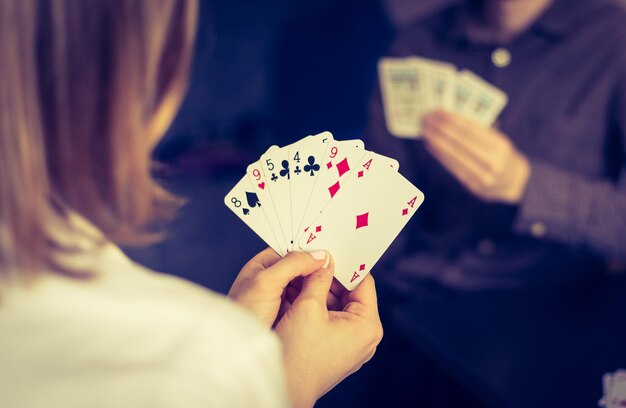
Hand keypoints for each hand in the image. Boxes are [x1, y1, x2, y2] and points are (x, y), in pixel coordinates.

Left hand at [228, 248, 328, 327]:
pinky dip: (317, 304)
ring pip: (305, 288)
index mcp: (261, 267)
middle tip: (336, 276)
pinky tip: (327, 306)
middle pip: (300, 270)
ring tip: (334, 293)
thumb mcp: (266, 282)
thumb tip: (318, 255)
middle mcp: (270, 281)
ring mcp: (279, 300)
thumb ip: (292, 264)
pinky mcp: (287, 316)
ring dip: (319, 290)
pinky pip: (306, 305)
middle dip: (317, 273)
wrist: (240, 350)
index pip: (290, 251)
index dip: (308, 253)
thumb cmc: (242, 315)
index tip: (328, 256)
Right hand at [274, 257, 382, 407]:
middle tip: (312, 258)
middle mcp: (365, 337)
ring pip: (338, 305)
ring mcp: (352, 345)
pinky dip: (317, 306)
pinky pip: (331, 319)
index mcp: (368, 325)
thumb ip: (318, 277)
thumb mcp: (308, 307)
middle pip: (350, 293)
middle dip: (329, 276)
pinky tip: (299, 293)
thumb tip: (324, 258)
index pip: (363, 282)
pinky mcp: (337, 350)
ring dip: (320, 290)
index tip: (333, 248)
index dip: (346, 263)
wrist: (284, 388)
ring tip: (302, 274)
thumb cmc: (297, 355)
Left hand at [422, 110, 530, 203]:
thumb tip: (448, 119)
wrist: (513, 182)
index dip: (452, 119)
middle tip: (426, 119)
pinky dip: (439, 155)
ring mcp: (483, 175)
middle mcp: (493, 160)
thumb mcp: (497, 140)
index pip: (471, 129)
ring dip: (436, 140)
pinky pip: (452, 167)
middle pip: (460, 141)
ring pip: (454, 154)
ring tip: (425, 131)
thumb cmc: (500, 155)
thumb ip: (478, 131)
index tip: (438, 111)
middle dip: (440, 128)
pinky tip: (431, 145)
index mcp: (500, 145)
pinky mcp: (473, 185)